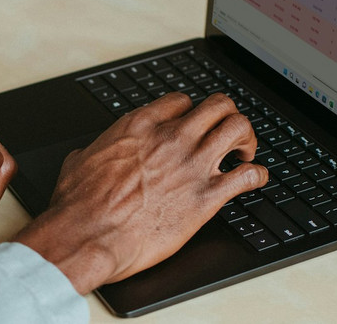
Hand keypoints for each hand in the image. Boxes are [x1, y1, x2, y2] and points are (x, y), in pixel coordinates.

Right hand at [14, 92, 268, 293]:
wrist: (88, 235)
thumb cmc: (79, 205)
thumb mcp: (79, 162)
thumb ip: (94, 151)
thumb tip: (88, 155)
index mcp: (140, 126)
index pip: (181, 101)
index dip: (191, 111)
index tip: (193, 124)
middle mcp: (171, 139)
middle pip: (218, 106)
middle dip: (227, 116)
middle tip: (226, 134)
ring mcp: (192, 166)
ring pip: (239, 128)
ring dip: (247, 139)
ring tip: (244, 153)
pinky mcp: (206, 198)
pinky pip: (248, 176)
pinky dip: (257, 175)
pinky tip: (255, 179)